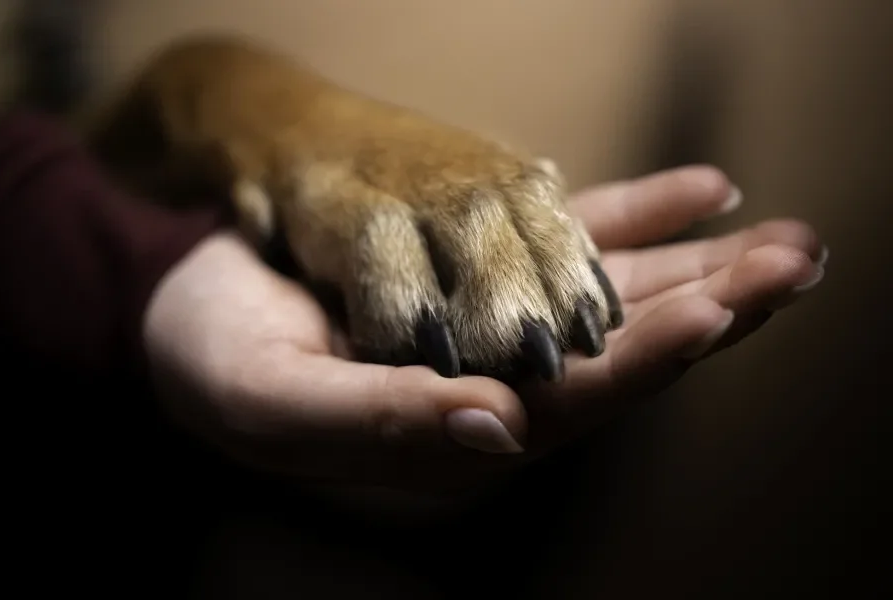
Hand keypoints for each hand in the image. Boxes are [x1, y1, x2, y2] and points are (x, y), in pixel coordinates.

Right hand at [143, 165, 824, 491]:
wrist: (187, 309)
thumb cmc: (214, 362)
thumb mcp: (278, 400)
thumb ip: (386, 422)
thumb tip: (500, 427)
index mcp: (448, 433)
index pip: (568, 406)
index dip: (644, 363)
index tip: (715, 317)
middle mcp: (490, 385)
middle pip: (617, 353)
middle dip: (709, 311)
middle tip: (796, 265)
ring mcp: (491, 326)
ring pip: (611, 299)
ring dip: (697, 267)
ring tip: (785, 241)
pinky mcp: (479, 275)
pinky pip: (569, 243)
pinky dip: (634, 218)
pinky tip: (701, 191)